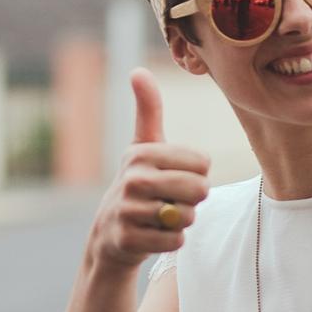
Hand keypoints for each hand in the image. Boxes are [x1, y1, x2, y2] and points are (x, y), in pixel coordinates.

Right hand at [89, 68, 211, 273]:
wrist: (109, 233)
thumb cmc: (138, 183)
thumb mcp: (142, 146)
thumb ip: (147, 109)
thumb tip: (138, 71)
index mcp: (141, 153)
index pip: (203, 164)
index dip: (197, 175)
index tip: (174, 177)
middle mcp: (132, 179)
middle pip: (198, 190)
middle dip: (193, 200)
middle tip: (172, 200)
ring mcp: (128, 210)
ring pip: (188, 217)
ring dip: (181, 221)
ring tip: (160, 216)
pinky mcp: (129, 239)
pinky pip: (176, 240)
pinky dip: (172, 240)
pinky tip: (153, 234)